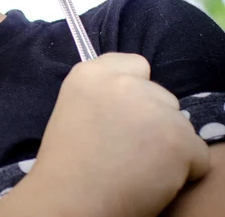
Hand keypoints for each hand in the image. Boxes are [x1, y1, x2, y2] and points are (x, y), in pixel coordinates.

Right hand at [0, 53, 208, 216]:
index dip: (135, 90)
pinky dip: (184, 171)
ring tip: (139, 167)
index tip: (124, 115)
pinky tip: (152, 181)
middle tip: (130, 148)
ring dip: (169, 145)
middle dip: (154, 120)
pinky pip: (198, 154)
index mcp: (89, 73)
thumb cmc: (67, 164)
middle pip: (161, 95)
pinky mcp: (177, 139)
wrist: (69, 201)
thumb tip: (137, 98)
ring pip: (181, 124)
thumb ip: (104, 94)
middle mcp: (122, 82)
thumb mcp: (74, 108)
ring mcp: (152, 108)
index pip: (135, 64)